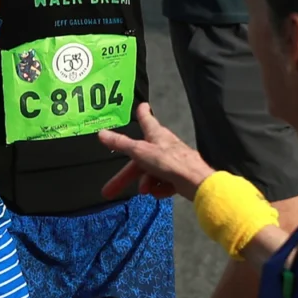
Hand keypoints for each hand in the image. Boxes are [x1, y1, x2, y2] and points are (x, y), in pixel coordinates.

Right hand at [99, 103, 215, 201]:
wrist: (196, 182)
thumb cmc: (168, 161)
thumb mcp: (139, 151)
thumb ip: (120, 143)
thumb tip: (101, 133)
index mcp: (156, 134)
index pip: (147, 119)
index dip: (142, 113)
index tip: (142, 106)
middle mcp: (165, 145)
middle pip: (141, 158)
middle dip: (127, 175)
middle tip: (110, 190)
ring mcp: (173, 161)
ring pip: (151, 172)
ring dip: (146, 182)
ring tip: (147, 191)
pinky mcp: (180, 176)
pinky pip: (163, 182)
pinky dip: (160, 188)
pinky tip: (160, 192)